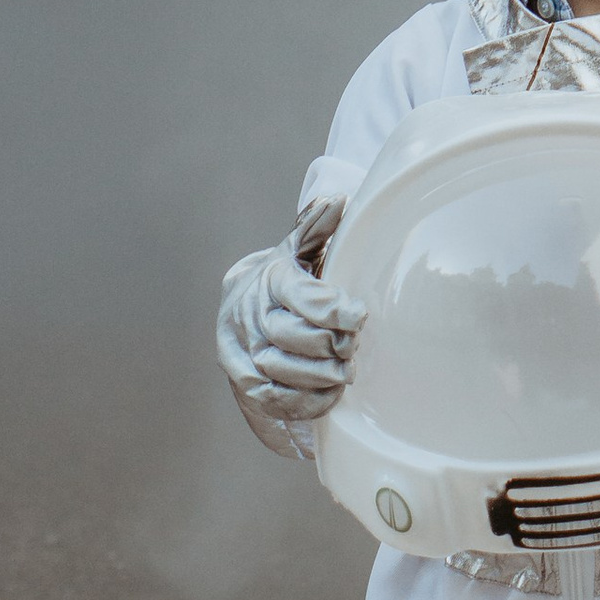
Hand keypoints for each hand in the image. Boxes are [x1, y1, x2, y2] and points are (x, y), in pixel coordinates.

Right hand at [217, 243, 366, 436]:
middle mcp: (249, 314)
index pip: (299, 294)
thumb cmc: (282, 283)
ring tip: (346, 371)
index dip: (332, 308)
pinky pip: (274, 398)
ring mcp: (242, 350)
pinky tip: (330, 392)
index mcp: (269, 279)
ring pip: (279, 368)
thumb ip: (316, 229)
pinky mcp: (244, 381)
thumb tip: (339, 200)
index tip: (359, 316)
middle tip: (354, 347)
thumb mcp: (296, 252)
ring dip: (319, 375)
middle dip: (328, 344)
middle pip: (288, 334)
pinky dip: (306, 400)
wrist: (240, 310)